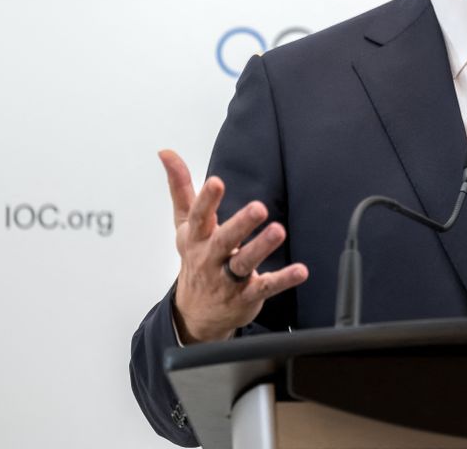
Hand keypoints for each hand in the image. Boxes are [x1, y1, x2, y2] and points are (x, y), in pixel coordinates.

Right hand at [160, 149, 308, 343]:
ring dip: (261, 247)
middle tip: (258, 207)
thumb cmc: (196, 259)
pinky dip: (283, 279)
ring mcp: (227, 279)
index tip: (216, 182)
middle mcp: (210, 258)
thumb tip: (166, 153)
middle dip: (240, 224)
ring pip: (244, 263)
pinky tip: (300, 270)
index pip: (198, 217)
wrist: (195, 313)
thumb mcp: (184, 224)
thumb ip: (180, 187)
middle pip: (223, 240)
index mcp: (196, 238)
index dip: (206, 200)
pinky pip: (265, 287)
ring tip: (278, 231)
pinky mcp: (246, 296)